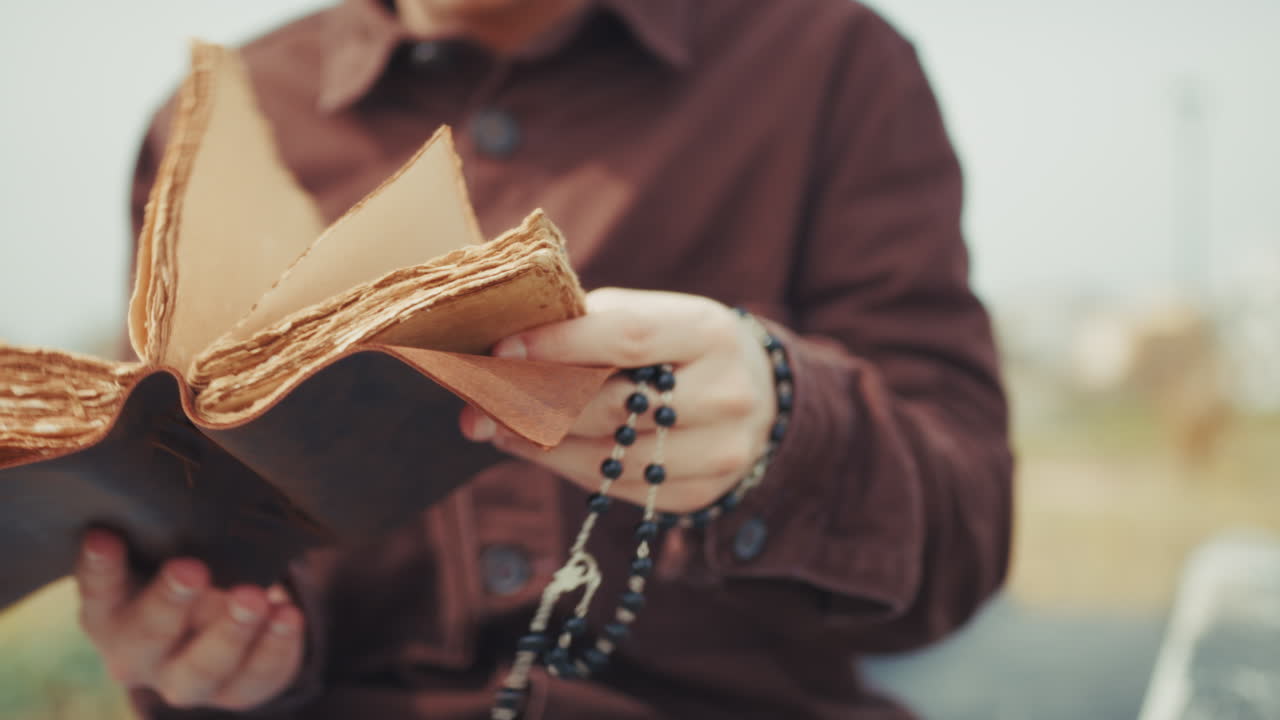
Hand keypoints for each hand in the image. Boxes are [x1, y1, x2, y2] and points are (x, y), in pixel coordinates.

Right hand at [74, 529, 303, 710]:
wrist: (223, 626)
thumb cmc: (189, 573)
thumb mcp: (171, 553)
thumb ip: (172, 534)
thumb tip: (192, 493)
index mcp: (111, 616)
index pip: (97, 594)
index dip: (100, 568)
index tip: (105, 536)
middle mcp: (138, 656)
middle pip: (146, 637)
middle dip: (169, 602)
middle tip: (192, 569)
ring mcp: (185, 682)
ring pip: (202, 669)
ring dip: (230, 632)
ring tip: (254, 597)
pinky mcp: (235, 693)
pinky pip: (255, 677)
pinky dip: (275, 645)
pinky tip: (288, 615)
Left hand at [461, 288, 776, 512]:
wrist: (753, 398)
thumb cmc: (675, 348)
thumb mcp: (648, 316)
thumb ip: (585, 326)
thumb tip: (501, 352)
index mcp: (709, 332)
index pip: (627, 338)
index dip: (558, 345)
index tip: (500, 350)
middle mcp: (725, 394)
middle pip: (613, 404)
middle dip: (534, 401)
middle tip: (480, 398)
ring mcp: (719, 451)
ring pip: (609, 456)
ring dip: (539, 442)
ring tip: (493, 426)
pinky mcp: (700, 494)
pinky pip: (615, 487)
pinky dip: (564, 466)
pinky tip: (532, 447)